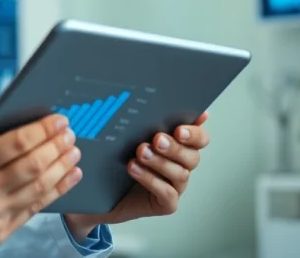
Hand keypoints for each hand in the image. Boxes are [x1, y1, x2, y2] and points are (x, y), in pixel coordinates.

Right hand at [0, 95, 82, 252]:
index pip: (17, 144)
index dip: (42, 130)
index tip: (58, 120)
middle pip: (33, 166)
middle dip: (56, 147)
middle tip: (70, 133)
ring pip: (38, 189)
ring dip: (61, 169)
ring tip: (73, 153)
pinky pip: (32, 210)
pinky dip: (54, 193)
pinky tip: (66, 178)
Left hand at [63, 112, 210, 239]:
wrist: (100, 188)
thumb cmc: (117, 157)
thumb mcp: (128, 134)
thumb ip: (142, 119)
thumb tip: (146, 97)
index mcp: (179, 145)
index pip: (199, 138)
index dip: (195, 133)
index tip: (180, 128)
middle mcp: (181, 165)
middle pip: (192, 156)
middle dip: (175, 147)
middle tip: (157, 139)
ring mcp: (175, 185)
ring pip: (180, 173)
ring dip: (160, 162)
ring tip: (141, 152)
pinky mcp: (166, 203)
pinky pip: (167, 193)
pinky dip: (151, 180)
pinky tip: (135, 169)